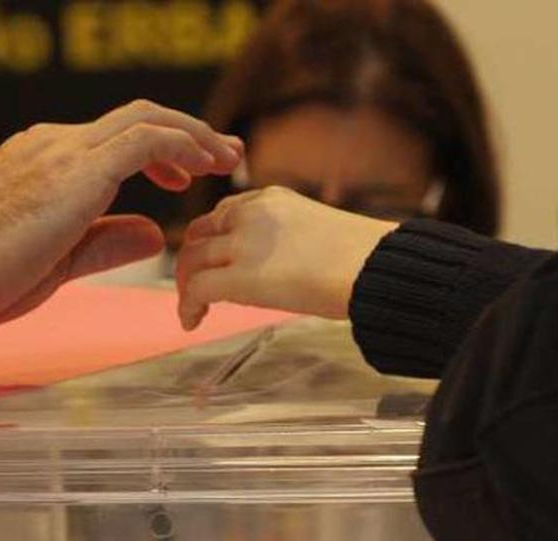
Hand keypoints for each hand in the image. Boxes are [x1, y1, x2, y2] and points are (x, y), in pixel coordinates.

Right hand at [0, 101, 242, 362]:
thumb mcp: (56, 263)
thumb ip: (105, 243)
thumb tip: (154, 233)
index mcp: (42, 164)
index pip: (112, 142)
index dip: (160, 151)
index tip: (190, 173)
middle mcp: (52, 146)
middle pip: (137, 120)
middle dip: (189, 135)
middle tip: (226, 156)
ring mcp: (61, 152)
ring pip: (145, 121)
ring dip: (194, 138)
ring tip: (227, 161)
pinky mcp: (73, 170)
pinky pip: (142, 140)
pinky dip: (179, 147)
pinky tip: (201, 172)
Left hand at [175, 187, 396, 330]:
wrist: (372, 269)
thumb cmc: (363, 260)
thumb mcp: (319, 233)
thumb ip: (291, 241)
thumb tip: (291, 268)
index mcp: (271, 199)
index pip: (224, 213)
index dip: (212, 241)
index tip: (215, 264)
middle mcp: (251, 213)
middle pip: (199, 233)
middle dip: (192, 262)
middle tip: (195, 290)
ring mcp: (243, 243)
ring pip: (190, 260)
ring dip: (185, 287)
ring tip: (192, 310)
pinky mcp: (239, 277)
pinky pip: (196, 289)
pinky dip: (187, 307)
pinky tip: (192, 322)